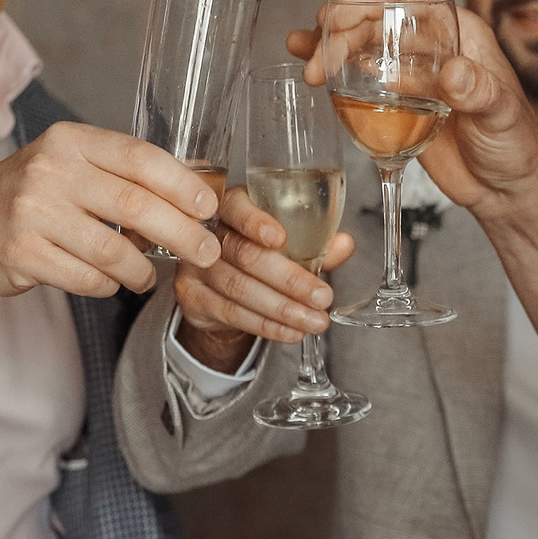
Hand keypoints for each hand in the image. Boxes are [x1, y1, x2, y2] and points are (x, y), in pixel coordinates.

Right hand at [0, 121, 218, 299]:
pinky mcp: (22, 253)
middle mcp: (50, 171)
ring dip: (142, 269)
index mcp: (71, 142)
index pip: (140, 157)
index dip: (182, 184)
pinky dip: (108, 285)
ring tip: (150, 276)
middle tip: (207, 252)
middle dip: (182, 233)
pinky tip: (112, 282)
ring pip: (113, 249)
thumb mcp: (72, 167)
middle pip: (135, 205)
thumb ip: (124, 175)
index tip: (209, 207)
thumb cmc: (32, 196)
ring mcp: (33, 213)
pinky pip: (86, 277)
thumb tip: (196, 190)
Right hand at [172, 186, 359, 371]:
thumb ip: (313, 243)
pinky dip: (266, 326)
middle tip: (322, 297)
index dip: (257, 222)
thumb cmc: (258, 253)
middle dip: (290, 280)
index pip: (237, 207)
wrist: (219, 288)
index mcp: (232, 206)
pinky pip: (232, 313)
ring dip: (283, 309)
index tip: (281, 238)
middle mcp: (208, 233)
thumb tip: (344, 244)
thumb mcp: (287, 242)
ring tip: (315, 321)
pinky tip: (291, 332)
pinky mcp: (192, 297)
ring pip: (240, 289)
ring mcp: (195, 265)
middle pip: (246, 256)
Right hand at [289, 0, 537, 224]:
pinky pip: (358, 74)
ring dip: (327, 45)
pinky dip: (332, 67)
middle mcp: (430, 43)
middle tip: (317, 60)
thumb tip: (453, 72)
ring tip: (305, 63)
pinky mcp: (395, 98)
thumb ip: (479, 92)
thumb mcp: (502, 115)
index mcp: (458, 31)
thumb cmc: (515, 144)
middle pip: (372, 16)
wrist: (505, 188)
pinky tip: (307, 67)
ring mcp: (410, 70)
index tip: (335, 16)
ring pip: (359, 41)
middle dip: (338, 29)